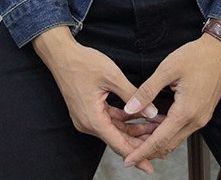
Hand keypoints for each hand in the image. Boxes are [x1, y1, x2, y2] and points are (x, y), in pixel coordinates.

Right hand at [33, 26, 157, 174]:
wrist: (62, 55)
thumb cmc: (83, 63)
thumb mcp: (112, 76)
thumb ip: (132, 95)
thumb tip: (151, 111)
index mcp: (93, 119)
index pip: (118, 143)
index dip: (136, 155)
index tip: (149, 166)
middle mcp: (88, 123)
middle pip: (117, 139)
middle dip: (139, 142)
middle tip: (158, 143)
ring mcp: (87, 117)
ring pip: (114, 129)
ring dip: (133, 129)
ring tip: (153, 127)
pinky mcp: (88, 111)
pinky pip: (109, 120)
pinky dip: (123, 119)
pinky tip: (138, 116)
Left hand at [122, 33, 220, 166]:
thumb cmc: (197, 56)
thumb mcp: (167, 69)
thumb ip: (147, 91)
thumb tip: (130, 108)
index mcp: (186, 112)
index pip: (160, 141)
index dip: (142, 152)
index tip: (128, 161)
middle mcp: (196, 120)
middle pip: (168, 145)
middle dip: (147, 150)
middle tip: (128, 148)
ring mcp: (201, 118)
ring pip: (175, 138)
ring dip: (157, 140)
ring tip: (137, 135)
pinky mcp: (203, 113)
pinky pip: (182, 129)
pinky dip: (167, 131)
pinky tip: (155, 123)